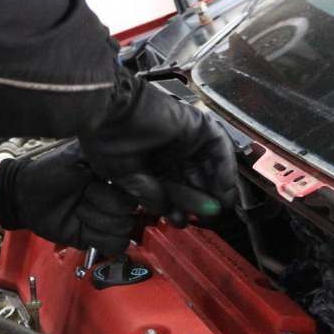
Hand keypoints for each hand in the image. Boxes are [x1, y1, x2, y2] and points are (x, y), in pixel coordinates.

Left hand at [0, 143, 135, 254]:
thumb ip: (107, 157)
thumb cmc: (50, 171)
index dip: (122, 188)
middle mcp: (117, 198)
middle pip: (131, 210)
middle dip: (102, 202)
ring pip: (123, 229)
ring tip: (78, 208)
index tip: (104, 181)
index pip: (142, 187)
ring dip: (95, 219)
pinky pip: (115, 245)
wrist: (26, 196)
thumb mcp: (79, 154)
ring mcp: (108, 219)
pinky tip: (82, 226)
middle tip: (84, 193)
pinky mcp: (98, 239)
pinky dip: (97, 237)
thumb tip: (130, 162)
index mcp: (117, 176)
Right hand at [79, 68, 238, 224]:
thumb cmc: (108, 139)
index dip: (178, 206)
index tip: (181, 221)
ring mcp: (185, 138)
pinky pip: (219, 148)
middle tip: (205, 218)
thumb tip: (166, 210)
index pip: (172, 187)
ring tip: (217, 208)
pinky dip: (225, 170)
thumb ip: (149, 195)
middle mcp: (169, 150)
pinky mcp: (198, 126)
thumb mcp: (126, 177)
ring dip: (214, 189)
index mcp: (151, 161)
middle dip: (198, 201)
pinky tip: (225, 191)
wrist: (111, 111)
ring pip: (207, 166)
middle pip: (192, 179)